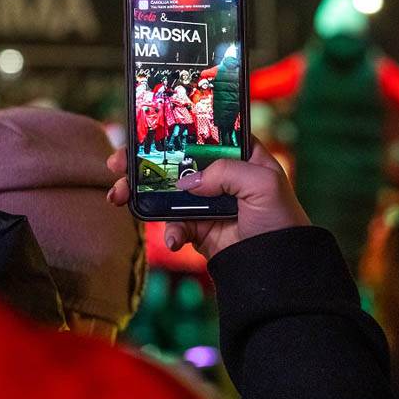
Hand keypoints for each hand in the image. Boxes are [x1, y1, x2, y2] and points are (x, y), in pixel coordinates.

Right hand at [106, 138, 309, 259]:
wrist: (278, 270)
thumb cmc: (281, 221)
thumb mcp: (263, 184)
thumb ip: (225, 172)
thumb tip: (188, 183)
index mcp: (241, 155)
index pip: (203, 133)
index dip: (174, 128)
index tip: (144, 129)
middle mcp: (220, 175)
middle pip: (174, 160)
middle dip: (142, 161)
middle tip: (117, 163)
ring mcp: (206, 202)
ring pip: (164, 192)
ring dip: (138, 193)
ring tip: (117, 196)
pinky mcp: (198, 229)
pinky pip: (173, 225)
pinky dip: (169, 232)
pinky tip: (175, 241)